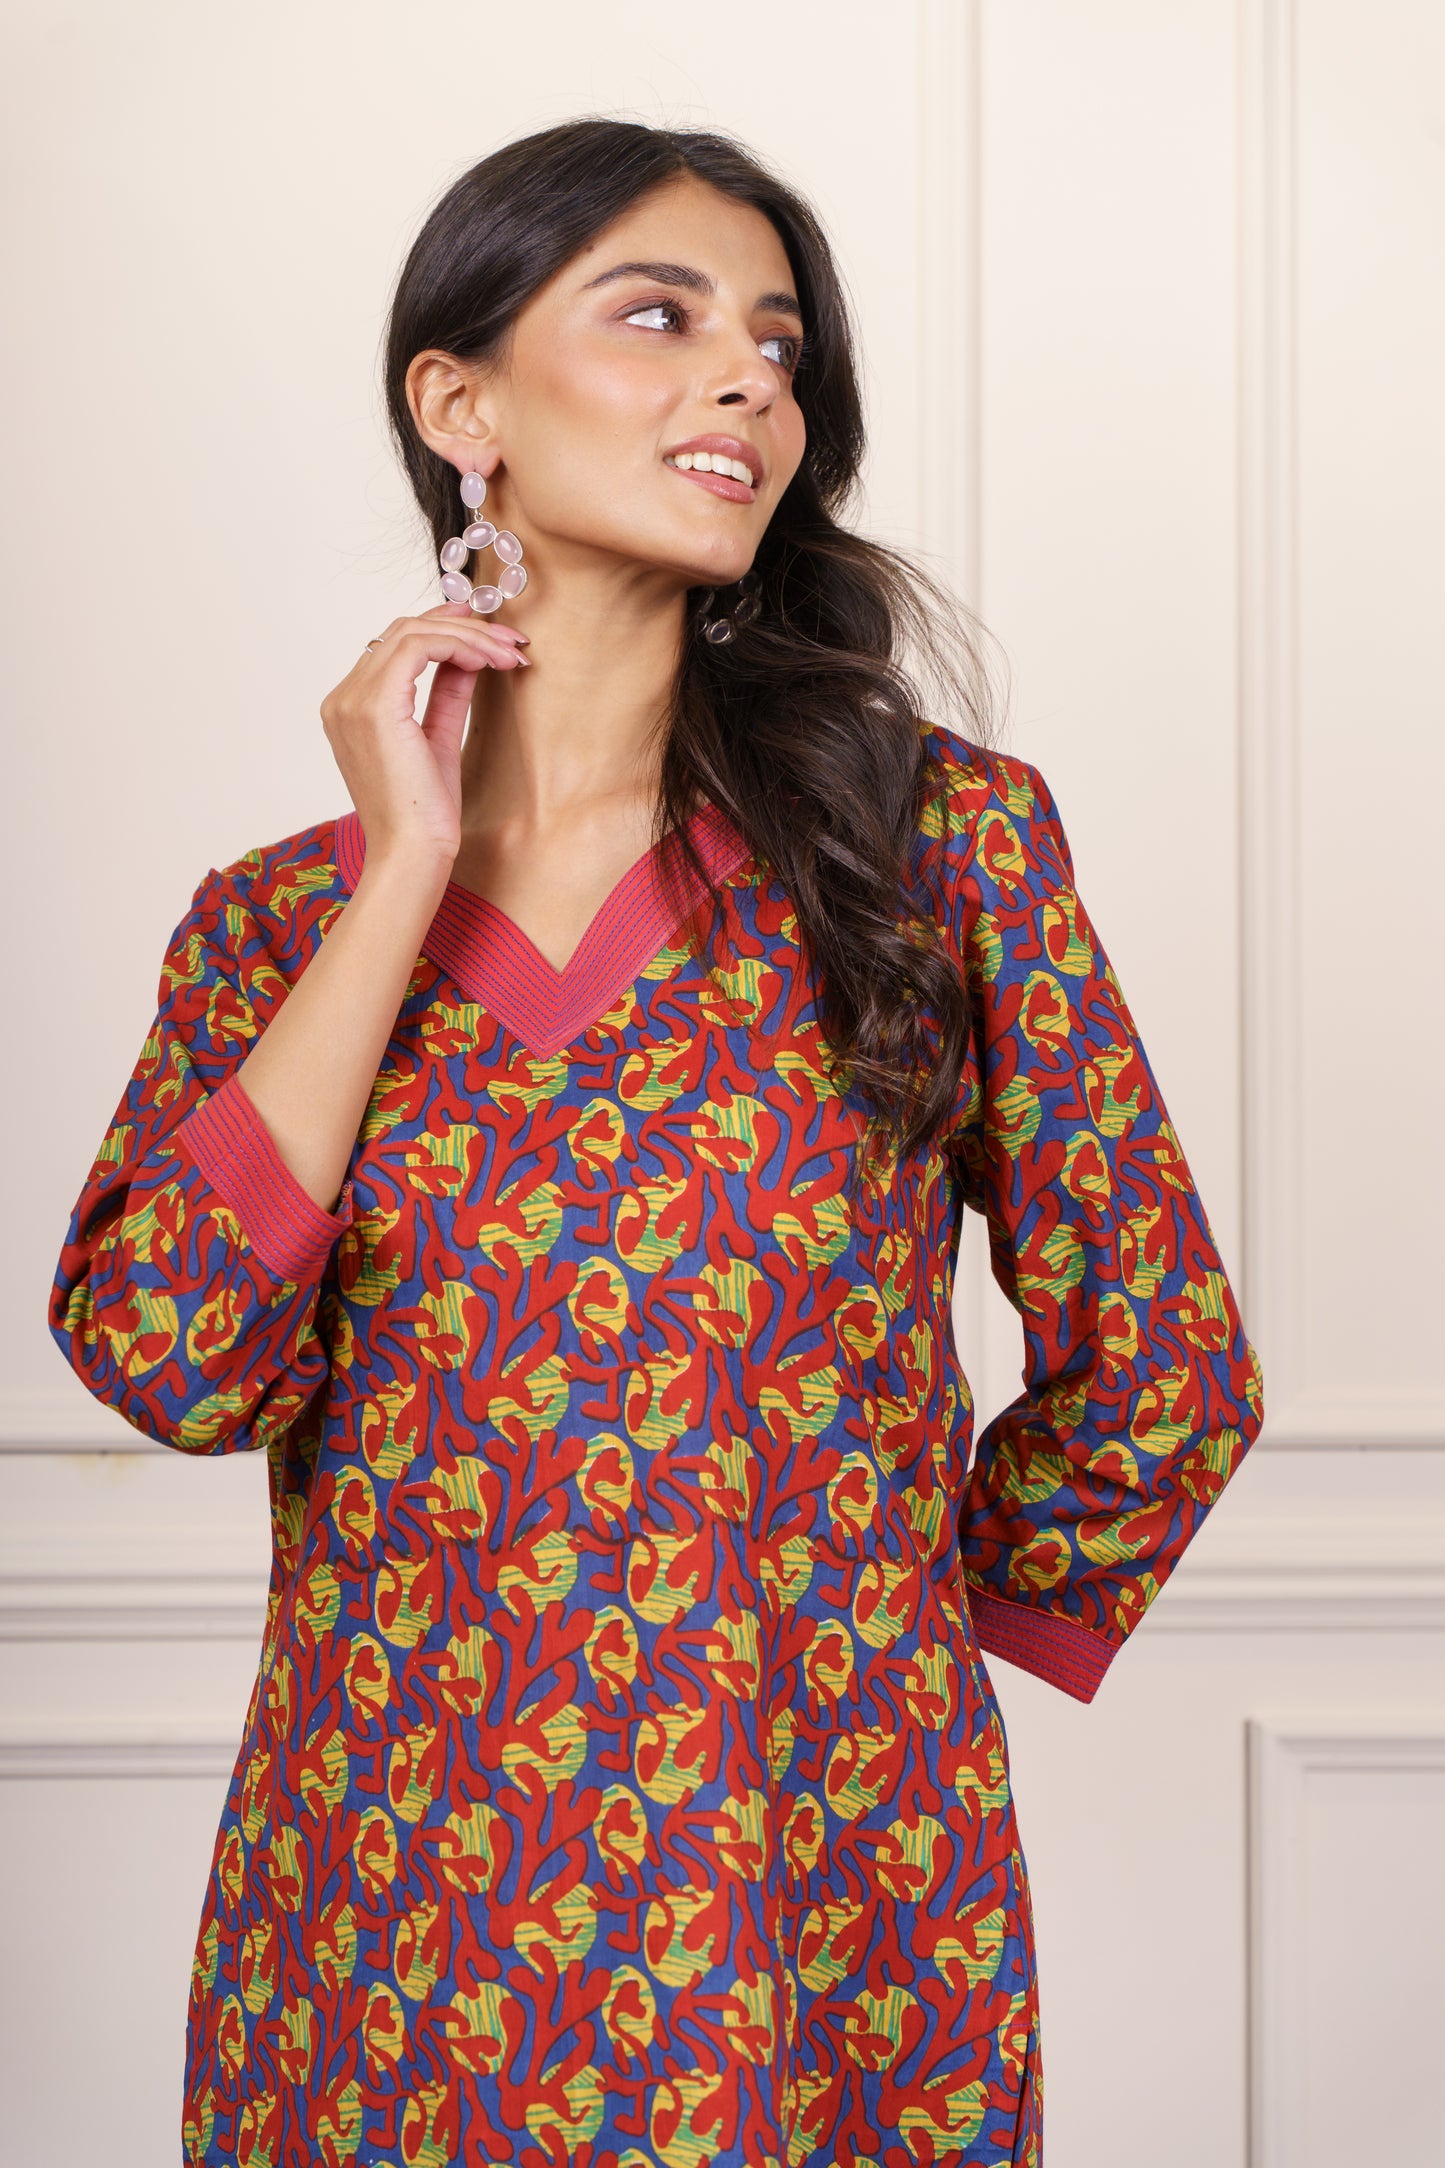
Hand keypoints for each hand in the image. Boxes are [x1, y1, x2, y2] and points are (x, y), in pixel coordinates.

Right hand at [319, 601, 527, 873]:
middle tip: (511, 641)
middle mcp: (342, 698)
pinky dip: (459, 645)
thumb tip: (469, 656)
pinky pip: (418, 647)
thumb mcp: (438, 739)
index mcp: (350, 708)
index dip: (445, 630)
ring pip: (412, 631)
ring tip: (509, 654)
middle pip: (403, 630)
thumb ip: (446, 693)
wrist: (412, 853)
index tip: (489, 636)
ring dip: (469, 635)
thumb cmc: (424, 813)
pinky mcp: (375, 706)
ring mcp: (353, 700)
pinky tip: (489, 661)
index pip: (395, 645)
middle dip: (464, 627)